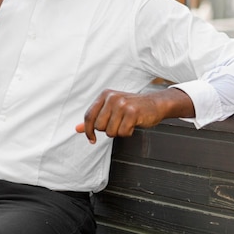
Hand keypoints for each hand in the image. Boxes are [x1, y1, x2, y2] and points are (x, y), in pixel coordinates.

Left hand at [75, 88, 193, 143]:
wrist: (155, 103)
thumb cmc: (132, 107)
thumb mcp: (110, 109)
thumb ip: (94, 118)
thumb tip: (77, 129)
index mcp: (105, 95)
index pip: (88, 116)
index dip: (88, 130)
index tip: (92, 139)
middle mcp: (112, 97)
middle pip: (99, 126)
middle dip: (108, 130)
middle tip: (118, 124)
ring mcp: (122, 104)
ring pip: (110, 131)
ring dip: (118, 132)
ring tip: (126, 123)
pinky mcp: (132, 112)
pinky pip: (123, 132)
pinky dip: (128, 133)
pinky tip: (133, 125)